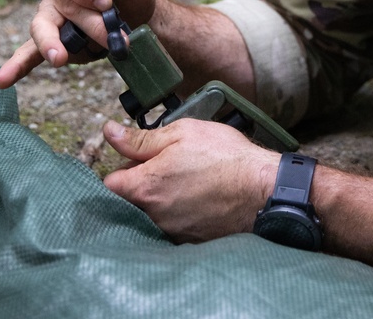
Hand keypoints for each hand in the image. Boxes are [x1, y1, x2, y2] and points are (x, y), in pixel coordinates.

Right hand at [0, 0, 155, 87]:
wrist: (138, 17)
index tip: (106, 4)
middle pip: (63, 8)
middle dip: (90, 25)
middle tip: (113, 39)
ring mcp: (51, 18)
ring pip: (42, 29)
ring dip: (50, 44)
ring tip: (58, 58)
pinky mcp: (53, 42)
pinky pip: (30, 53)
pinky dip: (16, 66)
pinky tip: (1, 80)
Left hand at [102, 118, 279, 242]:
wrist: (262, 188)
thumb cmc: (224, 157)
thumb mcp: (181, 133)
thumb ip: (140, 138)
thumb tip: (109, 132)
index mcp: (146, 186)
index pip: (111, 183)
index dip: (123, 167)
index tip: (138, 160)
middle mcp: (154, 214)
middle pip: (131, 199)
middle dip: (144, 182)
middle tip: (170, 166)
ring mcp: (172, 230)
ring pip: (153, 212)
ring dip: (163, 197)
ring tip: (190, 180)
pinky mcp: (190, 240)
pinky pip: (174, 224)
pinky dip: (182, 212)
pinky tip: (200, 197)